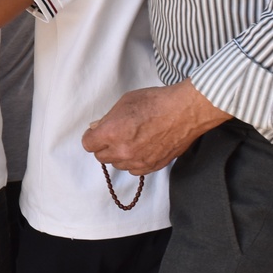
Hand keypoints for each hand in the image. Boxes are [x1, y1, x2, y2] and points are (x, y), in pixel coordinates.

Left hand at [81, 81, 229, 175]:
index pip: (88, 144)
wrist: (184, 112)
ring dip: (120, 155)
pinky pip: (135, 170)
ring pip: (118, 165)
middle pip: (101, 157)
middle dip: (104, 146)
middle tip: (114, 136)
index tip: (97, 133)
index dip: (92, 137)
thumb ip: (109, 118)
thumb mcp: (125, 102)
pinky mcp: (153, 166)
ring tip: (131, 141)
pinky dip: (134, 162)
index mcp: (112, 133)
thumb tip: (98, 128)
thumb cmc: (155, 102)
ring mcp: (138, 161)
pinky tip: (141, 149)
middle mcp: (123, 151)